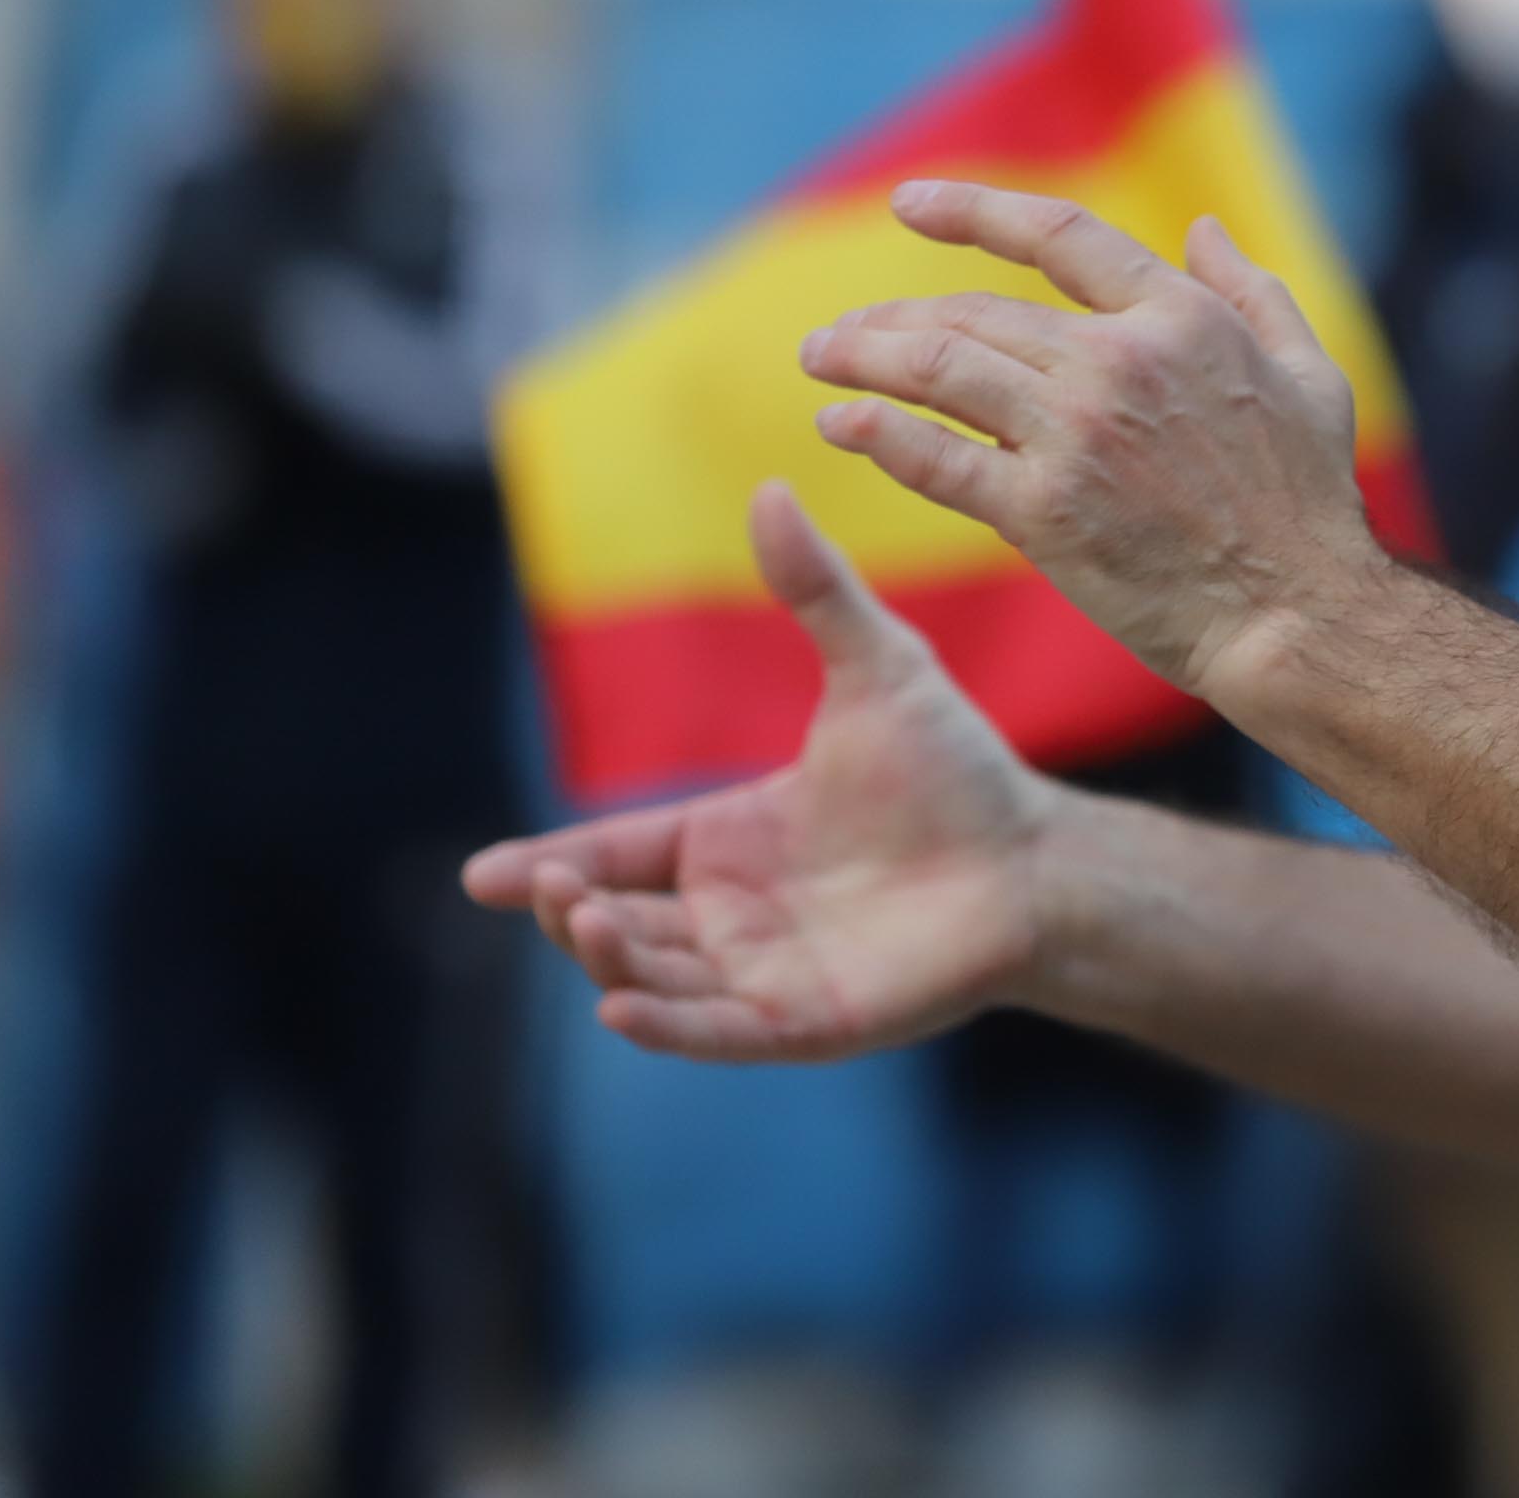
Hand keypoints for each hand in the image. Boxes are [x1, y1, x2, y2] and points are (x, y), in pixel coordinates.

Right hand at [464, 484, 1056, 1061]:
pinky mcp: (807, 1021)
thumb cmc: (956, 768)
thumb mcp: (876, 667)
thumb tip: (769, 487)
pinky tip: (617, 1010)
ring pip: (655, 977)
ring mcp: (765, 970)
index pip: (618, 854)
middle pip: (619, 920)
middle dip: (571, 908)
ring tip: (583, 916)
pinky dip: (666, 1026)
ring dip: (608, 957)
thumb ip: (815, 589)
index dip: (551, 866)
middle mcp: (734, 910)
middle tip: (547, 884)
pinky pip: (718, 1031)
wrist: (1036, 857)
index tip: (482, 876)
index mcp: (730, 838)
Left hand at [795, 185, 1379, 701]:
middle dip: (894, 315)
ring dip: (866, 359)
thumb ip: (1255, 292)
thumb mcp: (1312, 373)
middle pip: (977, 310)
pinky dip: (880, 436)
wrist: (1296, 613)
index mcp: (1180, 317)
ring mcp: (1075, 434)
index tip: (911, 204)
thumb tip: (1205, 228)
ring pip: (941, 370)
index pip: (1058, 233)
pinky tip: (840, 425)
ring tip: (821, 360)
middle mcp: (1118, 360)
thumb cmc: (1310, 501)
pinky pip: (938, 461)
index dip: (974, 210)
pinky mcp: (1042, 511)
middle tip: (841, 332)